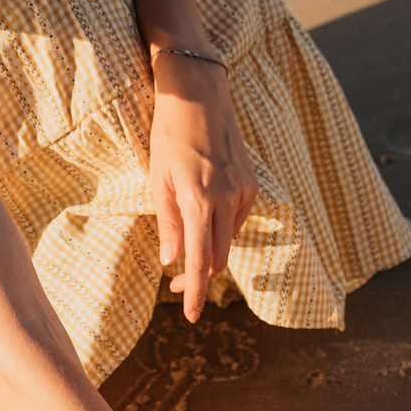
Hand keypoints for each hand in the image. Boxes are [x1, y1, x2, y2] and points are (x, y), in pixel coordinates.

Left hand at [148, 53, 258, 319]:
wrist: (199, 95)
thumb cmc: (169, 134)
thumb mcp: (158, 179)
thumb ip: (169, 223)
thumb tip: (173, 261)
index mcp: (200, 200)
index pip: (200, 260)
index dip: (195, 291)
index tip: (190, 315)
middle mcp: (228, 199)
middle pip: (219, 257)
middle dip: (200, 278)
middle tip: (176, 288)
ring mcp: (244, 191)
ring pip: (228, 240)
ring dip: (210, 253)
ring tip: (186, 253)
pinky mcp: (252, 184)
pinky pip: (237, 220)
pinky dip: (221, 230)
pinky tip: (205, 222)